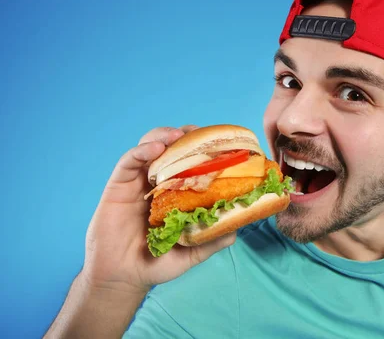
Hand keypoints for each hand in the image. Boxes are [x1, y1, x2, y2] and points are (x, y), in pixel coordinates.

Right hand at [81, 125, 235, 293]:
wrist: (123, 277)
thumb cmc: (157, 263)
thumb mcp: (192, 252)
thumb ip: (213, 239)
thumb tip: (237, 227)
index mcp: (177, 192)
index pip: (190, 161)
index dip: (202, 148)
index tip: (218, 141)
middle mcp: (159, 182)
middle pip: (171, 147)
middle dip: (184, 135)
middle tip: (197, 133)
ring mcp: (138, 181)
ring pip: (150, 146)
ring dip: (164, 136)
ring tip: (176, 136)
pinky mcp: (119, 185)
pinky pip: (128, 161)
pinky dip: (142, 150)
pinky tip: (155, 149)